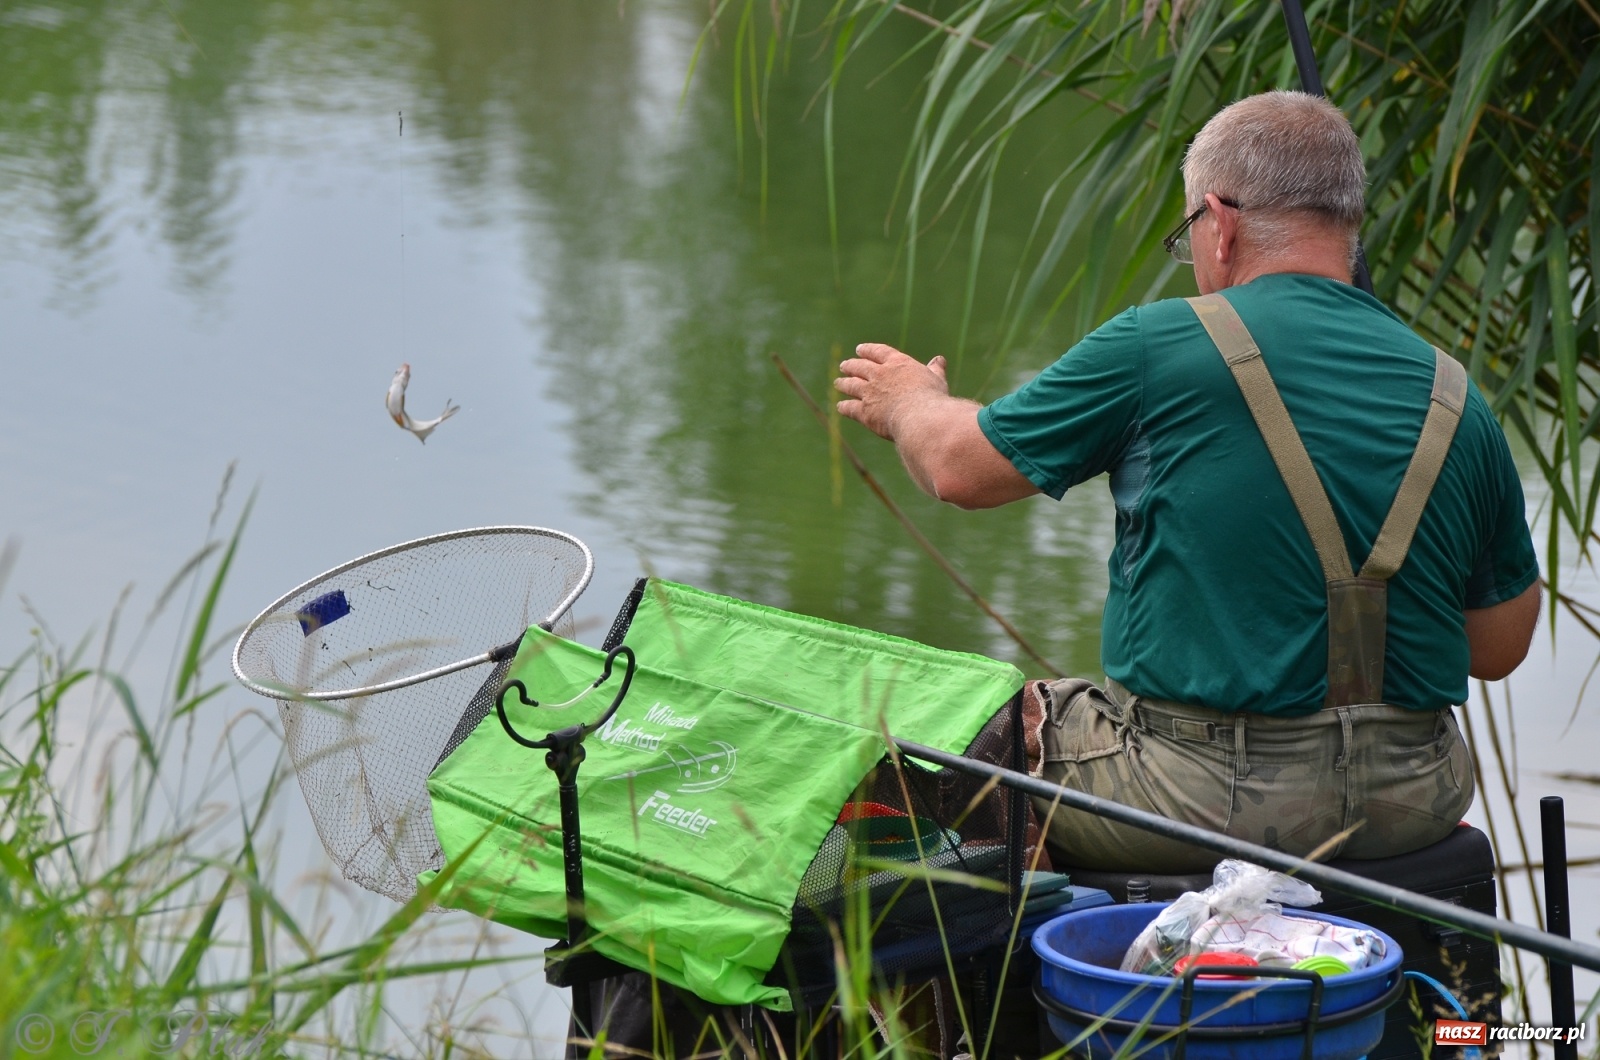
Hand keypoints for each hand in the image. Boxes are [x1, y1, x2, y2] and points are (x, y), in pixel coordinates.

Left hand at [834, 343, 949, 439]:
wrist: (919, 416)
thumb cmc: (932, 398)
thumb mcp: (936, 379)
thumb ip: (935, 369)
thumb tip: (939, 360)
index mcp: (898, 363)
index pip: (879, 352)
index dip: (868, 350)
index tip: (860, 349)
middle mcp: (880, 375)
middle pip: (860, 367)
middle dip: (851, 366)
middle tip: (844, 365)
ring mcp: (870, 392)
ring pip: (852, 385)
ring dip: (844, 383)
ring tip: (838, 383)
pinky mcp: (865, 411)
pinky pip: (850, 408)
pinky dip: (844, 407)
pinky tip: (840, 407)